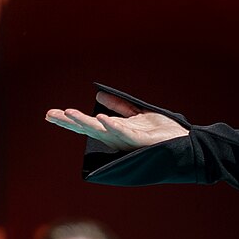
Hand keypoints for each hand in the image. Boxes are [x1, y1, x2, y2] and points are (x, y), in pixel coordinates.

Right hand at [44, 91, 185, 151]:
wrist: (188, 143)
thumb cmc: (165, 132)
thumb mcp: (140, 115)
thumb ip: (121, 107)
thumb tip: (99, 94)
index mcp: (116, 132)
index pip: (89, 125)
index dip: (71, 120)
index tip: (51, 114)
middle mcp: (119, 139)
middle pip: (89, 129)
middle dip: (70, 122)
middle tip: (50, 115)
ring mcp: (129, 142)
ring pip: (102, 132)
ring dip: (85, 123)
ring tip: (68, 114)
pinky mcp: (142, 142)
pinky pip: (124, 133)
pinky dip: (112, 126)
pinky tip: (100, 118)